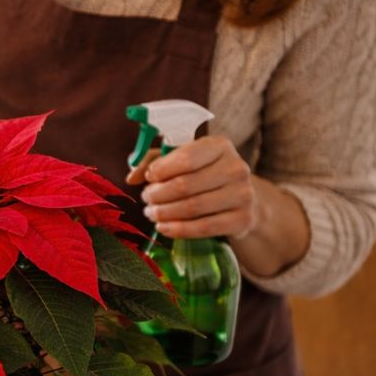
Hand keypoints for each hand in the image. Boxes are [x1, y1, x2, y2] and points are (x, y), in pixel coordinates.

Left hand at [126, 136, 256, 238]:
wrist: (239, 200)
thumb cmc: (202, 174)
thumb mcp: (181, 160)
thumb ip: (153, 162)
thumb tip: (132, 177)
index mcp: (220, 145)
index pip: (186, 157)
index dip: (161, 170)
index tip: (148, 178)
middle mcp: (236, 167)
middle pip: (185, 185)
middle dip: (158, 195)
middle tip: (146, 200)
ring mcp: (243, 194)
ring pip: (192, 207)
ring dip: (165, 213)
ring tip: (152, 213)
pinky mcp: (243, 219)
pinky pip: (204, 227)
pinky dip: (178, 229)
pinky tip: (164, 228)